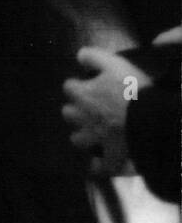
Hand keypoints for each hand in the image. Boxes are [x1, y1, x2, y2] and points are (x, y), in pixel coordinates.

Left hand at [61, 47, 152, 176]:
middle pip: (68, 113)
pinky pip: (100, 166)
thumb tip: (79, 56)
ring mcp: (95, 139)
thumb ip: (94, 57)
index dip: (78, 86)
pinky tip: (102, 162)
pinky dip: (100, 165)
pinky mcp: (110, 157)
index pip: (69, 87)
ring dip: (83, 136)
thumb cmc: (134, 90)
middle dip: (76, 111)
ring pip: (78, 139)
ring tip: (94, 134)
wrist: (153, 122)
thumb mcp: (115, 64)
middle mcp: (83, 118)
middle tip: (90, 109)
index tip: (88, 85)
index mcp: (83, 95)